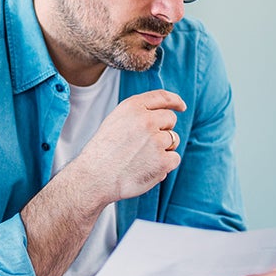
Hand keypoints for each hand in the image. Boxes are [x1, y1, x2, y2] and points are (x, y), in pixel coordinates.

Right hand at [71, 89, 186, 205]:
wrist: (95, 178)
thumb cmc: (102, 153)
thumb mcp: (115, 121)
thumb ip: (137, 114)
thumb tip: (161, 115)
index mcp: (133, 107)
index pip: (162, 97)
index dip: (175, 101)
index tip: (181, 106)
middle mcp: (146, 120)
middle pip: (170, 120)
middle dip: (164, 130)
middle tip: (146, 144)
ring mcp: (156, 141)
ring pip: (173, 140)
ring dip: (163, 149)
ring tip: (141, 158)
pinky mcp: (163, 161)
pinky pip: (174, 158)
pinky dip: (165, 165)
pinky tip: (147, 168)